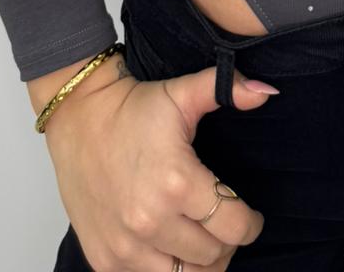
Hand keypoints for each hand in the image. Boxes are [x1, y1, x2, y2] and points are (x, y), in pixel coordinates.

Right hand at [43, 55, 274, 271]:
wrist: (78, 117)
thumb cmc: (132, 108)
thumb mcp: (182, 93)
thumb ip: (226, 90)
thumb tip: (265, 93)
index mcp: (177, 183)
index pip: (234, 227)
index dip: (250, 223)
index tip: (251, 217)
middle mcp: (151, 221)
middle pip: (213, 257)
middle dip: (227, 242)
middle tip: (225, 225)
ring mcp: (125, 246)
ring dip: (199, 262)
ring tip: (202, 240)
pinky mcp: (105, 259)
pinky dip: (165, 269)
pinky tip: (170, 247)